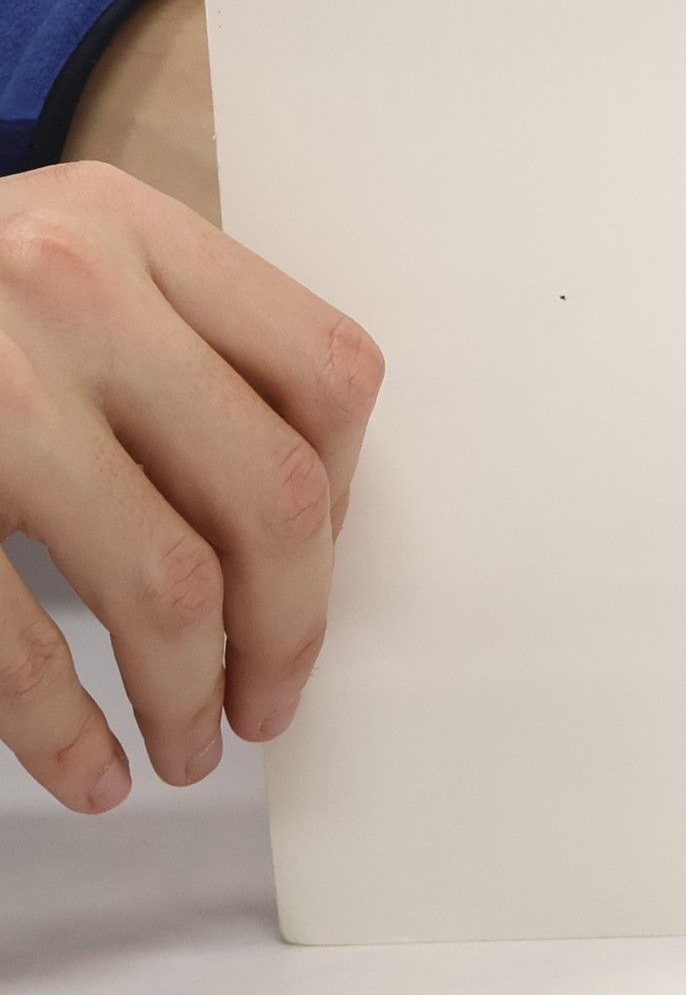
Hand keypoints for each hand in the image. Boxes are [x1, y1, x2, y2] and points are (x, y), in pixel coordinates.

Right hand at [0, 159, 382, 810]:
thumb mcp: (60, 262)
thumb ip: (179, 344)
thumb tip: (303, 523)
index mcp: (132, 228)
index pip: (324, 372)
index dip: (343, 493)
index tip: (312, 566)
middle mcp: (70, 289)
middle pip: (269, 491)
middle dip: (288, 626)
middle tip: (270, 698)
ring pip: (166, 581)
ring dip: (189, 695)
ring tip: (188, 744)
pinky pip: (18, 643)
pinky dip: (64, 731)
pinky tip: (91, 767)